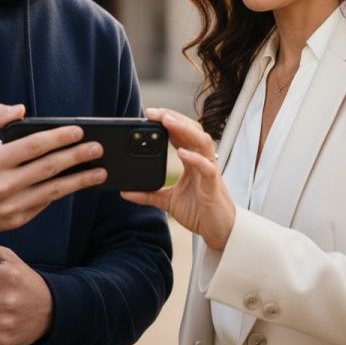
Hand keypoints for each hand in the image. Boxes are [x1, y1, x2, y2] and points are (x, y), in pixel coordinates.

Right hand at [0, 103, 106, 233]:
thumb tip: (20, 109)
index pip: (33, 147)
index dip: (58, 138)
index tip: (78, 131)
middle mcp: (2, 186)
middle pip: (48, 168)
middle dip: (76, 157)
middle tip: (98, 148)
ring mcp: (11, 206)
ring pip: (52, 191)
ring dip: (79, 180)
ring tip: (100, 171)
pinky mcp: (17, 220)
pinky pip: (45, 203)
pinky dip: (63, 193)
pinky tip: (78, 183)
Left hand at [122, 108, 235, 250]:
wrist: (220, 232)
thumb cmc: (199, 212)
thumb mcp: (168, 201)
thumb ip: (148, 195)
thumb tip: (125, 192)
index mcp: (192, 160)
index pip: (181, 133)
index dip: (168, 121)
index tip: (149, 114)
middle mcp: (201, 161)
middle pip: (192, 130)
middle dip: (174, 118)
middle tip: (154, 112)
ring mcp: (209, 171)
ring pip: (202, 142)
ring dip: (185, 129)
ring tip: (168, 121)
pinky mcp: (213, 187)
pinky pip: (207, 168)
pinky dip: (195, 159)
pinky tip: (182, 152)